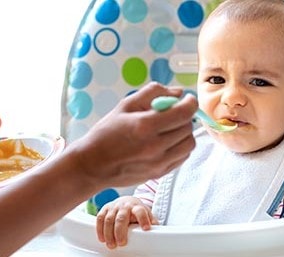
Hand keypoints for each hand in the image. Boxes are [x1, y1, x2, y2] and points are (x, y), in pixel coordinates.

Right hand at [67, 82, 197, 188]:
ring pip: (189, 143)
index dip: (190, 103)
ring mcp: (159, 163)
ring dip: (184, 132)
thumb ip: (153, 93)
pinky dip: (181, 146)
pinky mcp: (160, 173)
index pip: (184, 113)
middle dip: (184, 116)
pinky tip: (168, 141)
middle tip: (173, 113)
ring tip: (170, 128)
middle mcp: (155, 146)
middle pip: (188, 127)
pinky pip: (183, 157)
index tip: (188, 99)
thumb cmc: (106, 133)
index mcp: (145, 126)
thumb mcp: (125, 105)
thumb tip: (178, 92)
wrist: (93, 165)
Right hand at [96, 196, 157, 248]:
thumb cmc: (137, 211)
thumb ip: (151, 222)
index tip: (146, 229)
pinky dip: (100, 229)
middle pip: (121, 217)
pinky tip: (102, 239)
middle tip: (121, 243)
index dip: (143, 219)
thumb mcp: (147, 215)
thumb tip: (159, 232)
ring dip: (109, 233)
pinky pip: (100, 218)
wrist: (127, 201)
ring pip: (109, 219)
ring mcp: (114, 207)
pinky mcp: (105, 209)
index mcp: (137, 207)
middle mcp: (125, 206)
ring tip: (111, 244)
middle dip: (120, 231)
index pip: (141, 211)